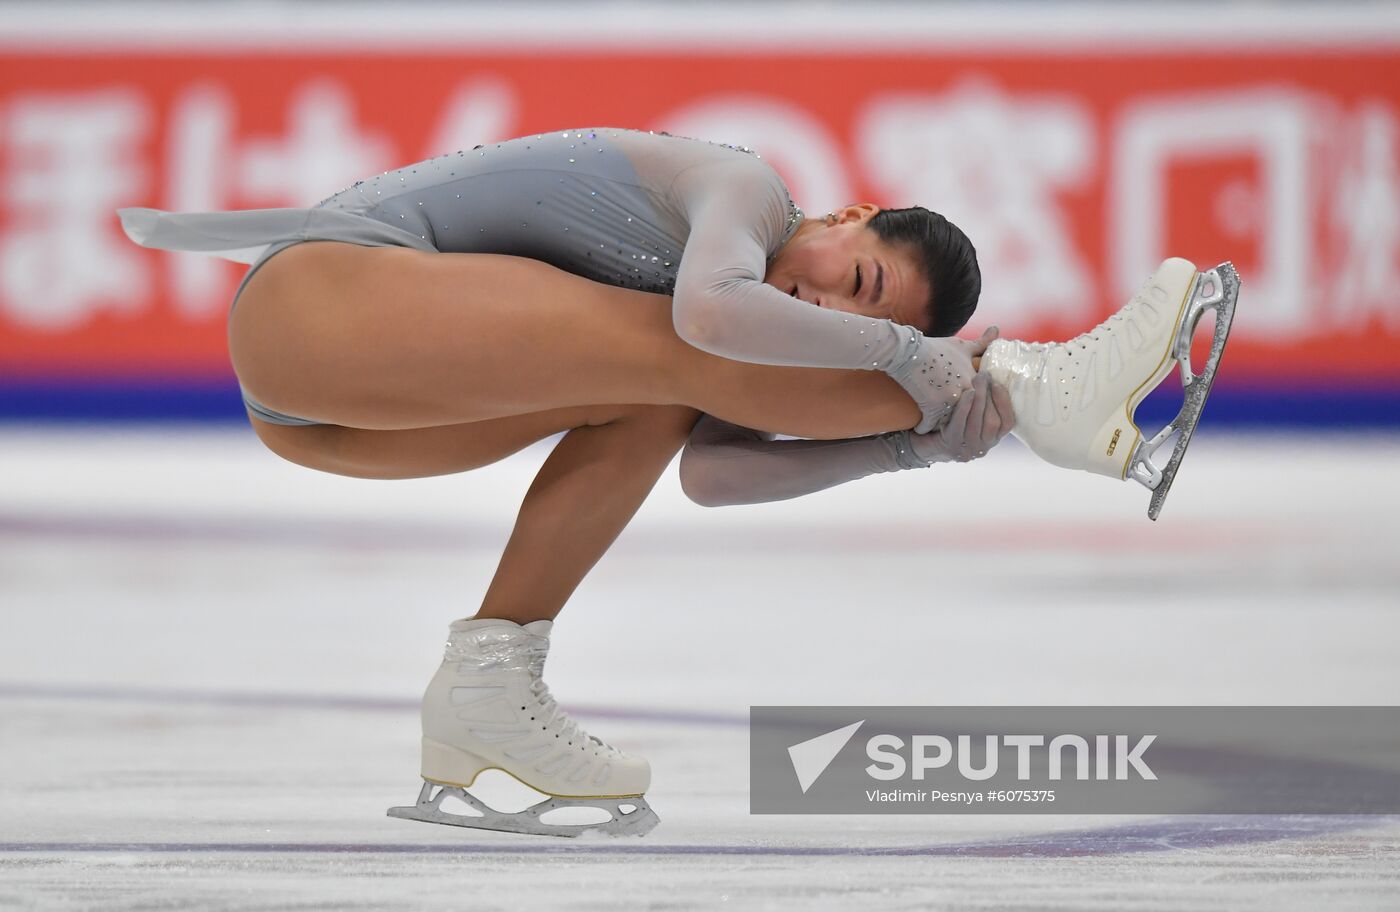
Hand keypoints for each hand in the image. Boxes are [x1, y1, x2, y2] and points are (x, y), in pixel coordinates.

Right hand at [883, 325, 1001, 433]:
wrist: (910, 352)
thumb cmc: (936, 348)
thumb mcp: (962, 345)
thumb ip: (982, 343)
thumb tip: (996, 329)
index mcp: (976, 380)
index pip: (980, 402)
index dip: (972, 407)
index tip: (967, 412)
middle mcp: (966, 393)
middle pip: (966, 415)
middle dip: (960, 421)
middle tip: (953, 426)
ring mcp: (950, 402)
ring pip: (949, 423)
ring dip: (943, 427)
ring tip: (938, 430)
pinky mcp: (933, 409)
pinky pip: (929, 426)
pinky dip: (924, 427)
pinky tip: (921, 428)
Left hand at [908, 371, 1014, 463]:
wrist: (918, 440)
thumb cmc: (947, 420)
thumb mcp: (969, 412)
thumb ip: (984, 398)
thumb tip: (992, 370)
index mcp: (991, 439)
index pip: (1008, 422)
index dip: (1005, 402)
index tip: (998, 383)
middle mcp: (982, 448)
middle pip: (993, 422)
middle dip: (990, 396)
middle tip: (985, 375)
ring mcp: (966, 449)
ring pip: (979, 423)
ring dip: (979, 399)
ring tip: (977, 380)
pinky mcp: (951, 446)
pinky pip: (960, 425)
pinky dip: (965, 408)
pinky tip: (966, 393)